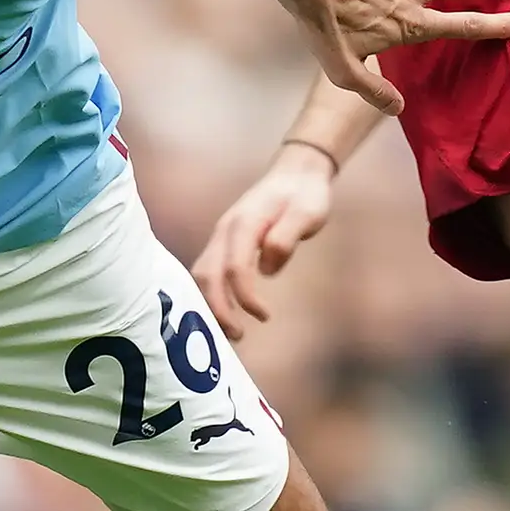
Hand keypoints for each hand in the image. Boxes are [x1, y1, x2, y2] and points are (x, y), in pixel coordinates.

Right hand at [193, 144, 340, 331]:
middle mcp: (225, 231)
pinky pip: (208, 272)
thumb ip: (286, 238)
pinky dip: (212, 295)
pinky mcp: (223, 244)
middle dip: (217, 309)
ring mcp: (220, 236)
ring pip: (202, 275)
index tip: (264, 315)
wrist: (295, 174)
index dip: (245, 296)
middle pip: (207, 275)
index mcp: (244, 223)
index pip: (235, 267)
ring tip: (231, 331)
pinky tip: (226, 313)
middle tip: (237, 336)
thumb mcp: (307, 213)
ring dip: (210, 305)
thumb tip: (267, 270)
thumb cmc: (304, 196)